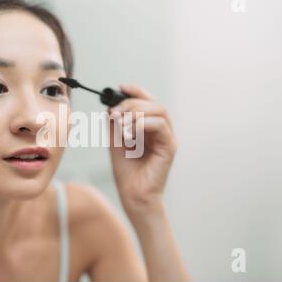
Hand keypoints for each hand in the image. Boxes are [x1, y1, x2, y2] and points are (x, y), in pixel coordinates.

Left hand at [107, 84, 176, 214]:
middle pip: (153, 104)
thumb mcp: (116, 140)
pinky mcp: (170, 147)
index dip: (136, 91)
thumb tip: (111, 105)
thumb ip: (116, 122)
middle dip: (131, 104)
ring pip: (159, 111)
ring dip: (136, 113)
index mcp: (150, 127)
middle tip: (115, 114)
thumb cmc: (126, 170)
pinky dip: (142, 124)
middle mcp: (162, 130)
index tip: (121, 87)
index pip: (148, 102)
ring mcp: (168, 138)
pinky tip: (129, 134)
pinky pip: (160, 125)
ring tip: (121, 125)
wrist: (132, 194)